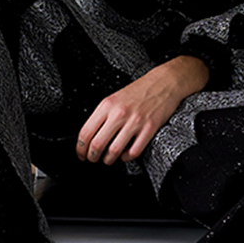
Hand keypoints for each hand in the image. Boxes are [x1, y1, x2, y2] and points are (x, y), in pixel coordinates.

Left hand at [76, 56, 208, 164]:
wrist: (163, 82)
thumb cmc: (139, 90)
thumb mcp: (114, 98)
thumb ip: (103, 115)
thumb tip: (91, 136)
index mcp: (107, 105)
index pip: (86, 131)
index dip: (80, 148)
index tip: (80, 153)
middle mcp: (119, 113)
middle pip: (97, 144)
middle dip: (92, 157)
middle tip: (92, 159)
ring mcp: (135, 122)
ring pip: (114, 151)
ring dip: (108, 160)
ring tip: (108, 159)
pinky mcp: (149, 129)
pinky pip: (134, 151)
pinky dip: (126, 158)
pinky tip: (125, 155)